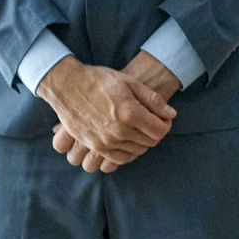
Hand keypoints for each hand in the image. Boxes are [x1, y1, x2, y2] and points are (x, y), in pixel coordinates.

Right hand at [38, 54, 176, 173]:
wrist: (66, 86)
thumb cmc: (99, 80)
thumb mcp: (130, 82)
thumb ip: (153, 100)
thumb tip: (171, 114)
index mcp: (130, 113)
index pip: (160, 131)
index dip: (166, 125)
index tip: (162, 118)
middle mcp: (119, 131)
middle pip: (150, 142)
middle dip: (155, 132)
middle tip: (150, 122)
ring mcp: (105, 141)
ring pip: (136, 152)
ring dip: (141, 142)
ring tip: (137, 129)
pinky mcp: (94, 146)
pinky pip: (118, 159)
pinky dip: (127, 152)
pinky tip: (127, 140)